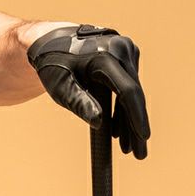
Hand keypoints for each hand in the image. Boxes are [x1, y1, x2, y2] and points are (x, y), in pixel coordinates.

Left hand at [25, 24, 150, 157]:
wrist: (50, 40)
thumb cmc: (53, 64)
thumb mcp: (61, 86)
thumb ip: (79, 103)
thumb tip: (98, 123)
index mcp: (105, 55)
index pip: (128, 90)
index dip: (136, 116)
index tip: (144, 137)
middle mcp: (122, 49)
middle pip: (134, 94)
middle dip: (136, 126)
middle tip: (139, 155)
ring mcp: (127, 51)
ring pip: (132, 92)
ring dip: (130, 121)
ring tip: (130, 150)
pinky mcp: (126, 56)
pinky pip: (127, 86)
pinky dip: (123, 108)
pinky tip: (120, 132)